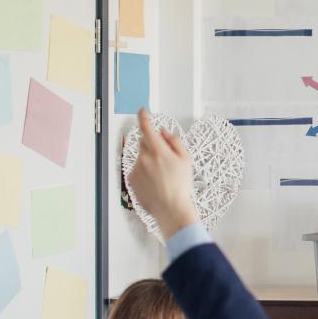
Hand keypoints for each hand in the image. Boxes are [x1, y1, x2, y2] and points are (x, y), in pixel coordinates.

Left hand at [128, 108, 200, 233]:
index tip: (142, 111)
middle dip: (152, 144)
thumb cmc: (180, 185)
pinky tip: (155, 181)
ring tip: (162, 175)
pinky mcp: (131, 178)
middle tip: (165, 157)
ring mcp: (136, 168)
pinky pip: (136, 168)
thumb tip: (164, 132)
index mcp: (158, 151)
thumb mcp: (186, 160)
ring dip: (149, 159)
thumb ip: (174, 142)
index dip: (143, 117)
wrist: (170, 208)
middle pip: (144, 142)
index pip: (147, 128)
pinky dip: (144, 171)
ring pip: (141, 156)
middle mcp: (144, 158)